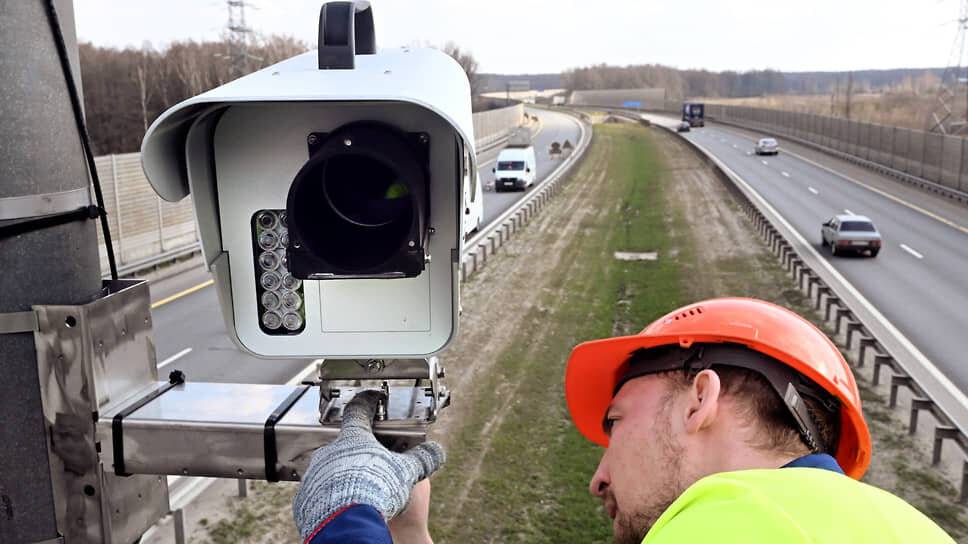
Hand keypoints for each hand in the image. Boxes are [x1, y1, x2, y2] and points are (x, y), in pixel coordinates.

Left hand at [292, 390, 445, 539]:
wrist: (346, 523)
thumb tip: (436, 452)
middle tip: (373, 465)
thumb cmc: (375, 490)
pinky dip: (330, 498)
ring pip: (329, 469)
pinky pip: (318, 494)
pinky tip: (344, 506)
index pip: (358, 412)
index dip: (366, 404)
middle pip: (344, 445)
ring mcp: (314, 475)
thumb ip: (421, 459)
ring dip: (342, 476)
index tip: (369, 399)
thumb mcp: (406, 472)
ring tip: (360, 491)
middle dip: (358, 453)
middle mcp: (329, 452)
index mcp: (354, 439)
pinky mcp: (305, 499)